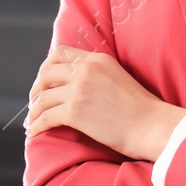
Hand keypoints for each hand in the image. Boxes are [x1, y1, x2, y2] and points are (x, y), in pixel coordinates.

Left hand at [25, 44, 185, 162]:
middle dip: (36, 88)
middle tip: (36, 102)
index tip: (46, 82)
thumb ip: (97, 76)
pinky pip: (45, 117)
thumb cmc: (141, 110)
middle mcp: (86, 70)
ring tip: (32, 121)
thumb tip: (75, 86)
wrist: (152, 126)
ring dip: (34, 111)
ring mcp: (79, 90)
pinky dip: (36, 125)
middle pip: (46, 72)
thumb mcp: (119, 79)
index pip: (61, 53)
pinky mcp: (75, 111)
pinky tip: (34, 132)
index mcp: (99, 60)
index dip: (47, 67)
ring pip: (42, 96)